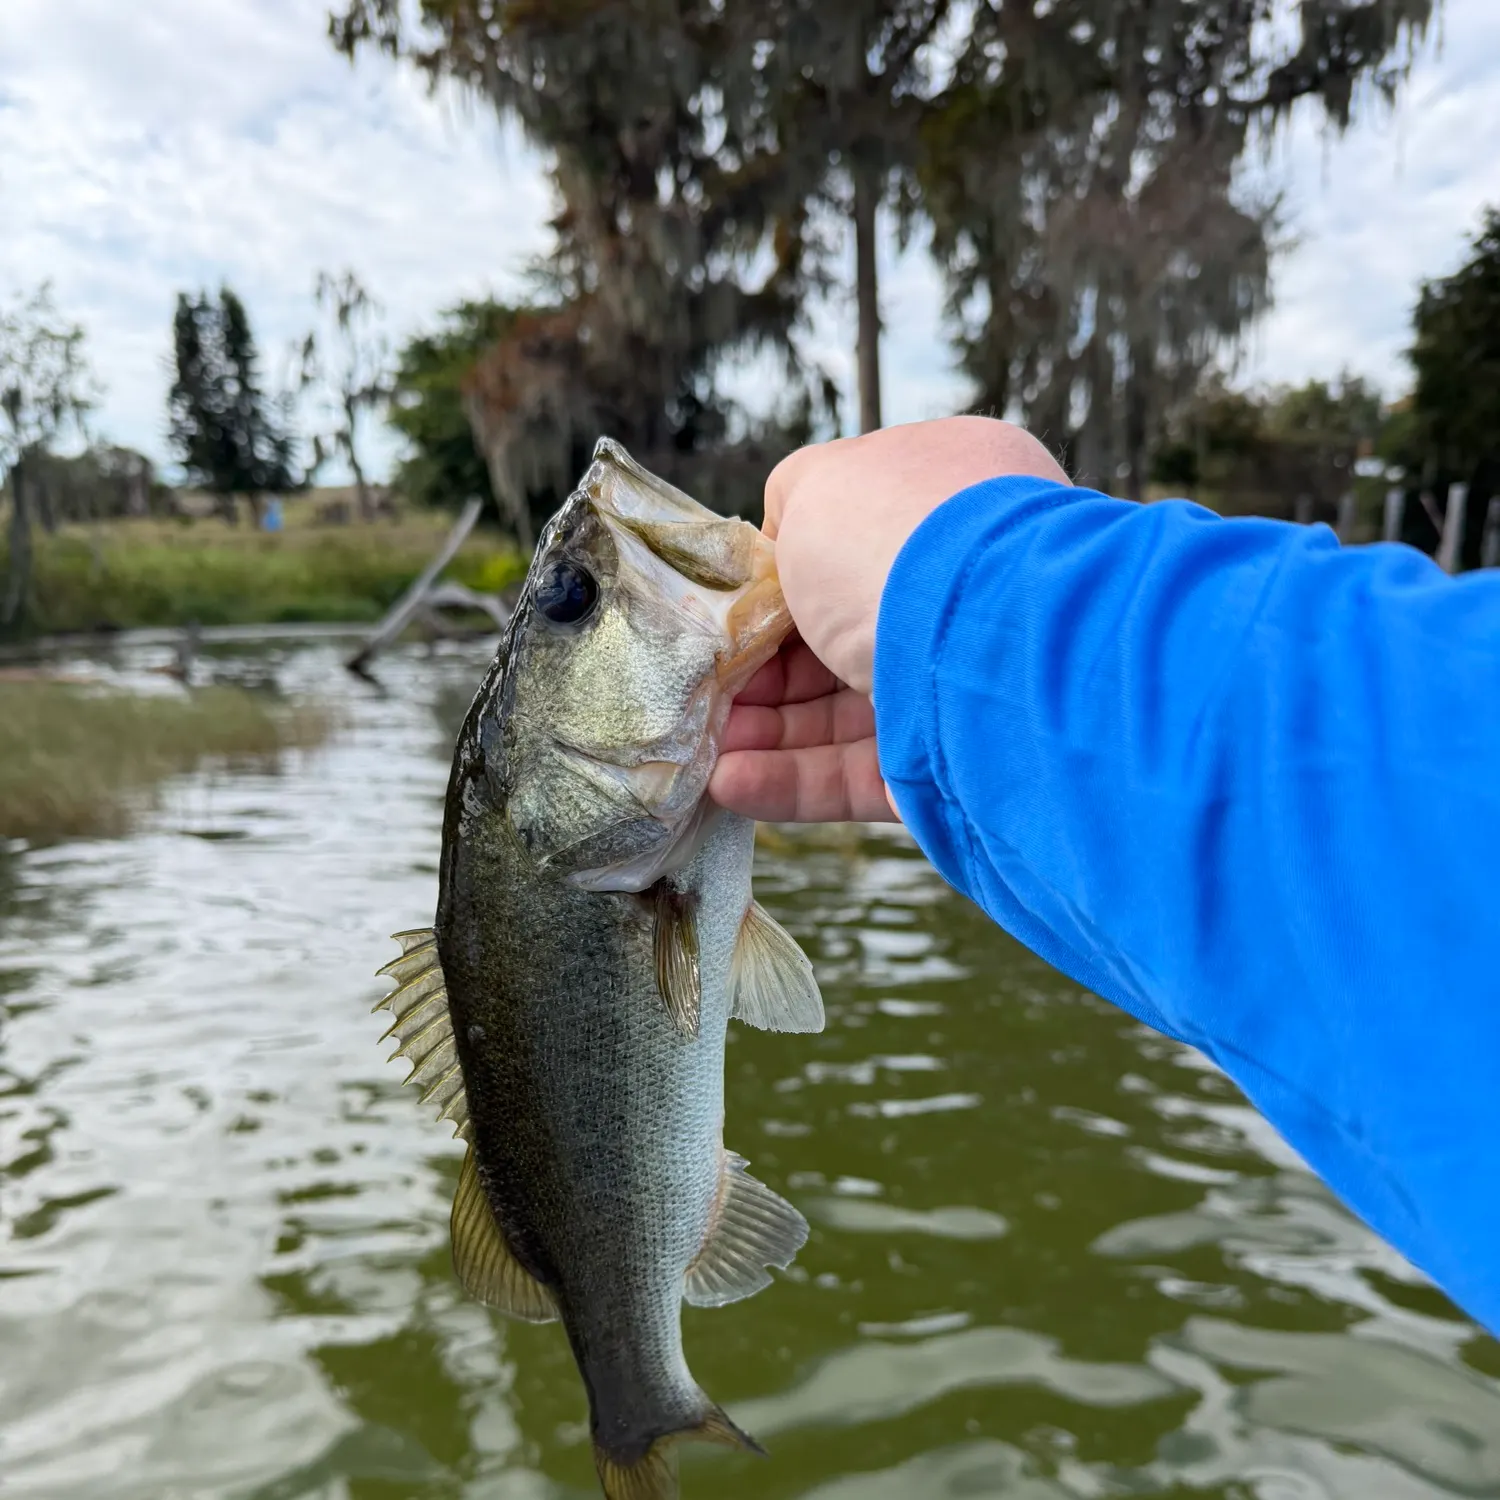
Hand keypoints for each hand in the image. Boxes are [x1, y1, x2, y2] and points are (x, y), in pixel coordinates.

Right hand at [710, 416, 1068, 822]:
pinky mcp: (947, 768)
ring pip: (842, 716)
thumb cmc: (895, 539)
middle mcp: (960, 595)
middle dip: (764, 672)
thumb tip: (780, 539)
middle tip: (705, 691)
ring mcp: (957, 684)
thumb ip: (793, 505)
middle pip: (840, 641)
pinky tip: (731, 784)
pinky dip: (790, 782)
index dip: (783, 588)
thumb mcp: (820, 487)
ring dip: (765, 732)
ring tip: (704, 748)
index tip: (729, 617)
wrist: (982, 639)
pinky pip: (858, 776)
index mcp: (947, 507)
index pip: (854, 552)